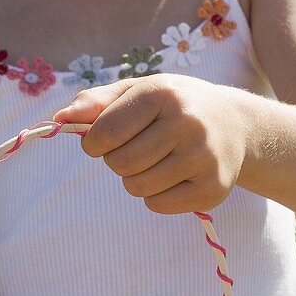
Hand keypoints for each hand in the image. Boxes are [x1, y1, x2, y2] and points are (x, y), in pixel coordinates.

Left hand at [53, 75, 248, 213]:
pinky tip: (174, 176)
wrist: (236, 125)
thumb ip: (96, 102)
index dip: (94, 143)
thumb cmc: (175, 105)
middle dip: (117, 160)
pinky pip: (158, 205)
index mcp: (162, 93)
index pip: (104, 132)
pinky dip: (156, 196)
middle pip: (119, 164)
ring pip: (137, 187)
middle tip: (136, 149)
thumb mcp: (138, 91)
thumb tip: (59, 118)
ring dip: (136, 179)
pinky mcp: (213, 188)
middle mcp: (187, 123)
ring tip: (156, 161)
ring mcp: (203, 157)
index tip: (102, 140)